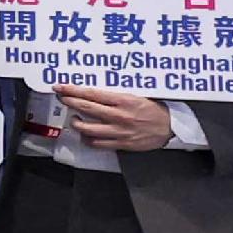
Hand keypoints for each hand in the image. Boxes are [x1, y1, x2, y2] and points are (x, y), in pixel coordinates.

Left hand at [51, 89, 175, 153]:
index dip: (74, 90)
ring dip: (76, 123)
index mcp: (123, 101)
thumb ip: (116, 95)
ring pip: (88, 129)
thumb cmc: (154, 109)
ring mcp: (119, 131)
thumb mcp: (137, 96)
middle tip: (62, 98)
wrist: (170, 128)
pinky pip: (97, 143)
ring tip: (74, 118)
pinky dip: (87, 139)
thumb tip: (94, 91)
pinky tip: (85, 134)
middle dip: (70, 102)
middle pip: (87, 108)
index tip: (61, 88)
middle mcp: (119, 116)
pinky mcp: (121, 144)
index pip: (92, 94)